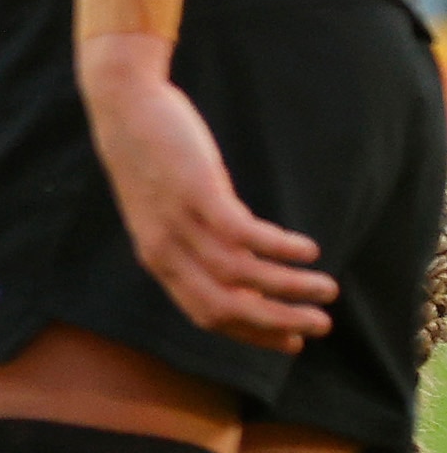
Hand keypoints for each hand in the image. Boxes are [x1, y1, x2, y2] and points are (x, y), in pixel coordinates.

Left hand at [79, 39, 332, 350]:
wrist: (125, 109)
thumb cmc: (153, 160)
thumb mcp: (169, 212)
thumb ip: (197, 242)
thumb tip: (242, 268)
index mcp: (158, 262)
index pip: (206, 315)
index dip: (250, 333)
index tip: (288, 343)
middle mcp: (165, 252)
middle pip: (226, 307)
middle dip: (277, 323)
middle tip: (319, 326)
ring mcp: (180, 224)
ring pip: (241, 276)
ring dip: (290, 288)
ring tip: (326, 289)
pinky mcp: (197, 195)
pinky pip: (246, 236)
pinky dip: (280, 248)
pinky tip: (308, 249)